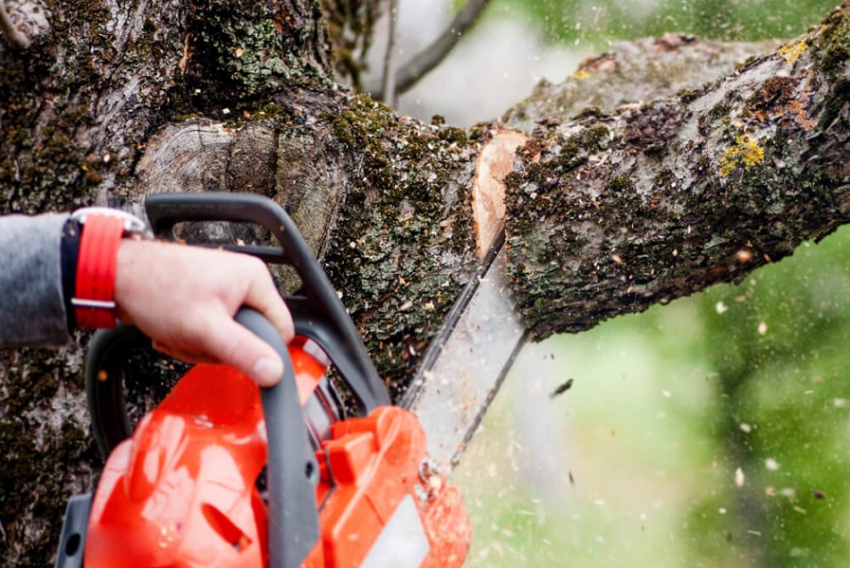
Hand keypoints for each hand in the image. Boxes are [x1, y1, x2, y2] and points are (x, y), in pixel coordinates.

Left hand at [113, 239, 293, 385]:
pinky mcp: (207, 298)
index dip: (259, 350)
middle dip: (219, 348)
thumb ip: (243, 351)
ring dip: (200, 345)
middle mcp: (244, 281)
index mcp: (255, 279)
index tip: (232, 353)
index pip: (281, 329)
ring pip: (229, 338)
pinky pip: (212, 332)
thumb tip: (276, 372)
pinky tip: (173, 330)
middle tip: (195, 339)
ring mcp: (225, 290)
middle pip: (251, 337)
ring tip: (179, 333)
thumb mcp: (205, 328)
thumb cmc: (156, 290)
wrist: (116, 276)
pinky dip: (191, 338)